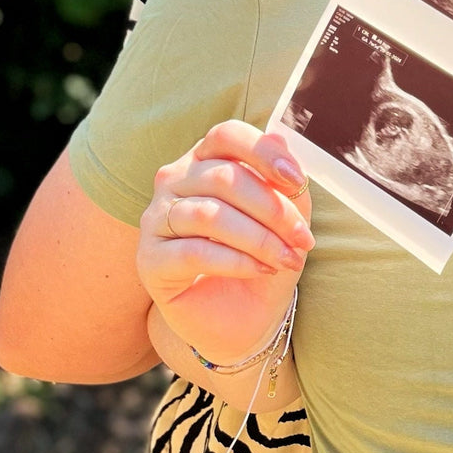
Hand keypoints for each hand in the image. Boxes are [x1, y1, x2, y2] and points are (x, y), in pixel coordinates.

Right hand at [137, 120, 313, 366]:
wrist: (242, 317)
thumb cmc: (262, 255)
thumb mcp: (285, 217)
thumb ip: (284, 181)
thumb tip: (280, 138)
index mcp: (206, 158)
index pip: (227, 135)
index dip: (263, 153)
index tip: (298, 181)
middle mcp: (175, 180)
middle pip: (224, 178)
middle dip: (273, 210)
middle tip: (303, 239)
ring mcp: (157, 218)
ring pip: (210, 216)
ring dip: (258, 238)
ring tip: (287, 259)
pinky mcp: (149, 259)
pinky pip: (194, 252)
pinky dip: (236, 260)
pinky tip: (261, 269)